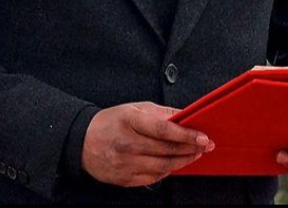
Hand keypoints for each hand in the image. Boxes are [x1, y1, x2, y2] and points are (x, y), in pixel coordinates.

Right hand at [81, 102, 213, 187]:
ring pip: (164, 166)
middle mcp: (127, 143)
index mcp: (130, 121)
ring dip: (183, 161)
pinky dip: (168, 171)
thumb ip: (161, 113)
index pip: (164, 130)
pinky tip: (174, 164)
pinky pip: (154, 177)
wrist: (83, 142)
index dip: (186, 135)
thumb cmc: (111, 122)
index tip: (202, 137)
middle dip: (191, 148)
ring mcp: (126, 163)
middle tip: (205, 145)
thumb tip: (186, 115)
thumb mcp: (134, 108)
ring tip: (194, 154)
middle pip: (167, 150)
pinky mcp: (125, 178)